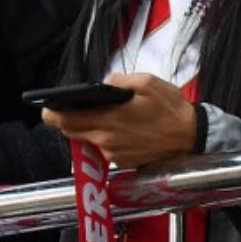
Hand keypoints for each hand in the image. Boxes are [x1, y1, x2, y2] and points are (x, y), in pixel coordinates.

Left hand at [44, 73, 198, 167]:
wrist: (194, 137)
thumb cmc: (171, 108)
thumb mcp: (148, 83)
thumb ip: (120, 80)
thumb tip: (103, 82)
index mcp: (110, 118)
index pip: (68, 120)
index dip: (53, 115)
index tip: (46, 108)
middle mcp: (107, 139)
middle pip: (71, 132)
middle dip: (65, 121)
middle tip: (67, 109)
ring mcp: (114, 153)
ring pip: (86, 140)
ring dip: (85, 129)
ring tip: (94, 116)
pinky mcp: (122, 162)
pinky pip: (102, 149)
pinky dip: (101, 138)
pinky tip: (114, 128)